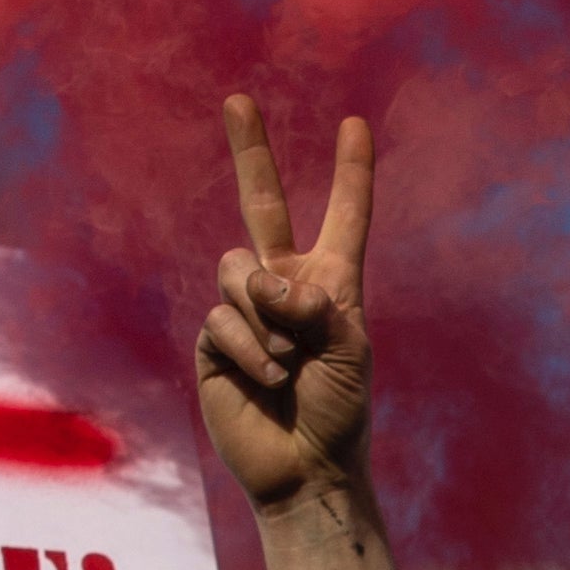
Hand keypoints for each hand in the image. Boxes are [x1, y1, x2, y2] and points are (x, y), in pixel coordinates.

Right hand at [195, 97, 374, 512]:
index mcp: (332, 283)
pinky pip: (222, 317)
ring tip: (286, 363)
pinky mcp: (214, 340)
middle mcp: (285, 286)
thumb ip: (314, 306)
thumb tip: (262, 281)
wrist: (303, 469)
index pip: (344, 217)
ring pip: (237, 271)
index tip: (355, 125)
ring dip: (265, 316)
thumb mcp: (348, 352)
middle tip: (239, 100)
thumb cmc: (338, 412)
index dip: (351, 173)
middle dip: (250, 152)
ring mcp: (245, 311)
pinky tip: (266, 378)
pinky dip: (249, 347)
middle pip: (262, 206)